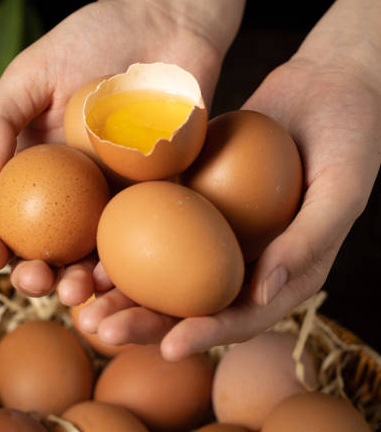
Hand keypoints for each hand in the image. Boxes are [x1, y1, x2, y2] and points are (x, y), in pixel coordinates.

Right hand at [0, 0, 221, 301]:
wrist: (164, 19)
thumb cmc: (92, 37)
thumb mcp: (31, 72)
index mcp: (43, 164)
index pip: (10, 215)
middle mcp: (82, 187)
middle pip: (55, 245)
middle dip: (39, 274)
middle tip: (37, 282)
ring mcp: (126, 190)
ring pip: (103, 250)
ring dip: (88, 278)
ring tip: (80, 289)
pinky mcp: (171, 185)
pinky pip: (155, 229)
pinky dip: (141, 257)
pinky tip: (127, 273)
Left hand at [78, 55, 380, 358]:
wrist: (327, 84)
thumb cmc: (351, 135)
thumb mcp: (341, 188)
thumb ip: (308, 241)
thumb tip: (260, 292)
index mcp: (284, 270)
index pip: (242, 315)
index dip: (206, 335)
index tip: (168, 347)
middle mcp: (244, 254)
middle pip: (190, 299)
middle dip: (145, 320)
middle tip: (102, 328)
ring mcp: (216, 223)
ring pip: (163, 263)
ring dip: (122, 282)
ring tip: (80, 293)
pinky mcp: (195, 190)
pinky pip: (157, 214)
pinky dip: (124, 229)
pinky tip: (91, 237)